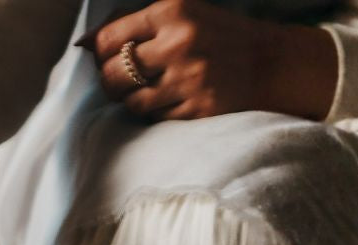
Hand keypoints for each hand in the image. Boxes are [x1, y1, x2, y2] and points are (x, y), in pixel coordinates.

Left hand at [88, 0, 336, 120]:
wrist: (274, 63)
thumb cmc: (219, 36)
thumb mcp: (182, 14)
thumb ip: (133, 24)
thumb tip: (83, 45)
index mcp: (172, 12)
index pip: (109, 39)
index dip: (101, 54)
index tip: (109, 59)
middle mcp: (180, 43)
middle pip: (113, 74)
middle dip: (111, 82)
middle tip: (121, 82)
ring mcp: (191, 79)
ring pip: (132, 102)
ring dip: (133, 100)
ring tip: (148, 91)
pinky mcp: (201, 108)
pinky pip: (157, 118)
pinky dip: (157, 113)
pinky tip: (172, 101)